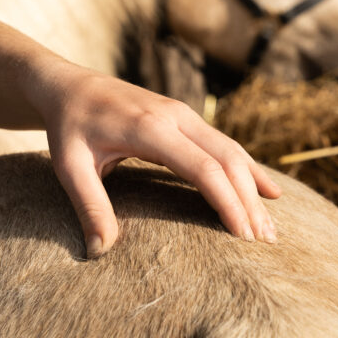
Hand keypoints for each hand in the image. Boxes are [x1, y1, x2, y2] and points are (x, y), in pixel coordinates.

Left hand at [38, 63, 280, 257]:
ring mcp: (183, 114)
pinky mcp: (185, 117)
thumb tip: (99, 251)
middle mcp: (176, 116)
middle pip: (228, 161)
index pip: (203, 169)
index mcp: (151, 128)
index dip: (227, 203)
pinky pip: (224, 145)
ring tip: (270, 228)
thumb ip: (88, 205)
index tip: (243, 237)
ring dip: (254, 188)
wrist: (69, 85)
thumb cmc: (67, 126)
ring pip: (232, 151)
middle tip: (265, 243)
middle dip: (249, 202)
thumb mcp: (69, 165)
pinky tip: (269, 191)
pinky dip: (248, 169)